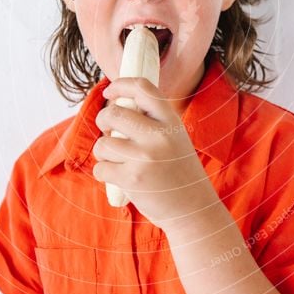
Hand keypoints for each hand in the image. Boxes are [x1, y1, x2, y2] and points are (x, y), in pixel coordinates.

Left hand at [93, 77, 221, 231]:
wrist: (193, 209)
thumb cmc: (179, 171)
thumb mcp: (175, 138)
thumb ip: (152, 121)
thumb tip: (116, 104)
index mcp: (171, 121)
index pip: (143, 88)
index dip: (120, 85)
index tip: (110, 92)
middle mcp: (159, 135)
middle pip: (113, 114)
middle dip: (103, 121)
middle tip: (108, 130)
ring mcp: (145, 157)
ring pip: (103, 144)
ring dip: (104, 153)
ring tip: (120, 161)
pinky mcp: (132, 179)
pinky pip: (100, 168)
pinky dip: (105, 173)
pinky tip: (120, 177)